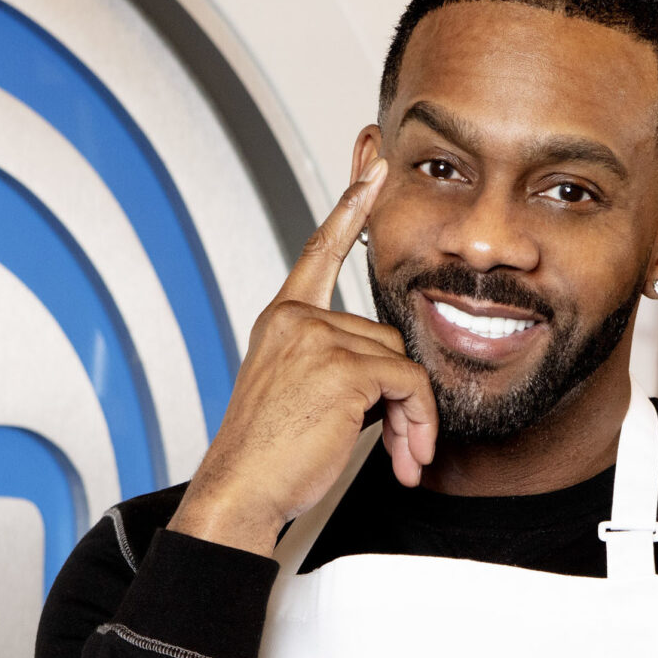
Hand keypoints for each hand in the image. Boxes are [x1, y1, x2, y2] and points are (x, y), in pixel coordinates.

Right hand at [168, 160, 436, 555]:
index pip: (320, 253)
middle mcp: (296, 321)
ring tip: (400, 454)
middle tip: (401, 444)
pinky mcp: (342, 368)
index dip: (350, 208)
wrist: (239, 493)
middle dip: (399, 395)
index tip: (374, 165)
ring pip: (401, 363)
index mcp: (281, 321)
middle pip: (384, 338)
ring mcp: (317, 340)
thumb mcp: (295, 393)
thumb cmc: (267, 456)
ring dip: (412, 416)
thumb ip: (334, 363)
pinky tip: (403, 454)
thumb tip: (392, 372)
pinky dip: (418, 422)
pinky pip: (410, 384)